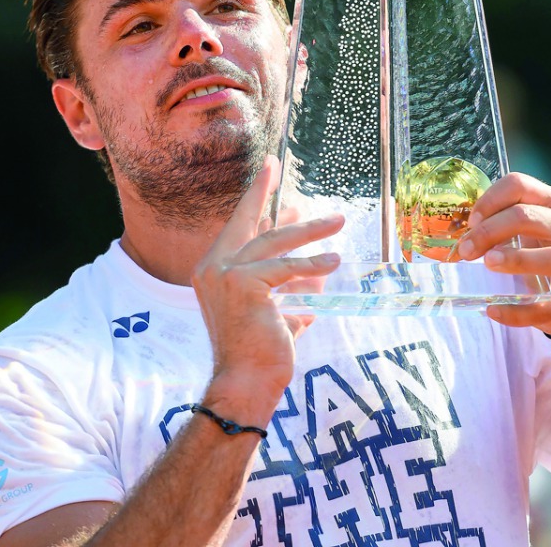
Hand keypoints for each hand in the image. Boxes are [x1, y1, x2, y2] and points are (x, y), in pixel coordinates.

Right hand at [192, 157, 343, 406]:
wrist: (245, 382)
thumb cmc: (260, 351)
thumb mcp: (274, 308)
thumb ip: (288, 284)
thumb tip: (318, 269)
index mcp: (213, 271)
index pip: (238, 228)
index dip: (254, 199)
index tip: (268, 172)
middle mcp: (212, 268)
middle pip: (249, 223)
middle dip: (265, 193)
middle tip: (279, 169)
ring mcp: (224, 275)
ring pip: (274, 242)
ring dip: (309, 230)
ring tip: (337, 220)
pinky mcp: (244, 285)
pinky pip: (286, 269)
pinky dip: (312, 266)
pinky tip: (333, 262)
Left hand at [455, 172, 550, 334]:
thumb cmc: (534, 252)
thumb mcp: (520, 231)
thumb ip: (494, 224)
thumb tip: (455, 235)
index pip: (519, 185)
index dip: (490, 201)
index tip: (470, 222)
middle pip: (526, 217)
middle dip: (489, 232)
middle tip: (466, 250)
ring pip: (550, 258)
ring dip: (515, 260)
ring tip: (488, 264)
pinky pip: (548, 306)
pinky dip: (518, 311)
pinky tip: (494, 311)